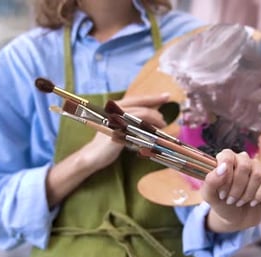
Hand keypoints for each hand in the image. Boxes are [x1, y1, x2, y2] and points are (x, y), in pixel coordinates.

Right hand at [45, 93, 169, 206]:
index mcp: (115, 107)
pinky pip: (138, 127)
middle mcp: (115, 110)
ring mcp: (116, 120)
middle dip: (156, 111)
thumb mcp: (121, 127)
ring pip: (142, 115)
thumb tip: (153, 114)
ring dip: (155, 121)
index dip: (153, 98)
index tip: (167, 96)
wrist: (93, 156)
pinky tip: (154, 135)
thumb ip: (132, 120)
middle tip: (164, 121)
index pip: (138, 99)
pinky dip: (149, 130)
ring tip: (161, 128)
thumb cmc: (108, 143)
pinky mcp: (118, 131)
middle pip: (142, 105)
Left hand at [201, 149, 260, 232]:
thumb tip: (223, 168)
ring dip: (247, 194)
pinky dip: (259, 195)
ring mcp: (255, 165)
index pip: (227, 156)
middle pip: (244, 166)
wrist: (236, 215)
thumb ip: (210, 181)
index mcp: (224, 158)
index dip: (226, 176)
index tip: (222, 194)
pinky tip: (252, 202)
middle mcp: (241, 158)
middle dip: (237, 188)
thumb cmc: (220, 202)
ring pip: (257, 175)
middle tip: (230, 200)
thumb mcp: (209, 195)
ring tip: (239, 202)